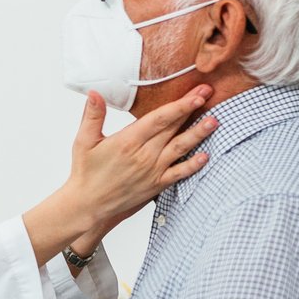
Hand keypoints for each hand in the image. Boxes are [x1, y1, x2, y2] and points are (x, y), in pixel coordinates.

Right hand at [65, 87, 215, 228]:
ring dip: (198, 134)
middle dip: (193, 109)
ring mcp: (153, 171)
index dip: (180, 104)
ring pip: (181, 148)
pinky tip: (206, 156)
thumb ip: (92, 116)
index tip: (195, 93)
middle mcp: (144, 155)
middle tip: (209, 93)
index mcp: (127, 141)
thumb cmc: (86, 172)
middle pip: (173, 128)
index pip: (159, 118)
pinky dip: (194, 165)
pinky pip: (179, 173)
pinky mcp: (156, 185)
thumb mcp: (83, 141)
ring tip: (215, 121)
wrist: (88, 205)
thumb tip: (95, 93)